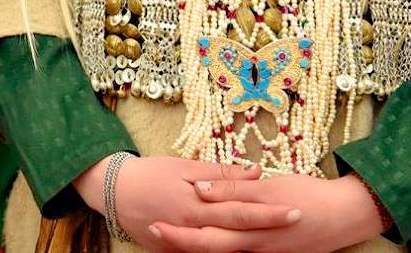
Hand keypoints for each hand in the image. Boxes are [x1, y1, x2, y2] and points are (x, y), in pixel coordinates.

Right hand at [73, 157, 298, 252]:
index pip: (241, 212)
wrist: (112, 192)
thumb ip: (218, 173)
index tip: (296, 209)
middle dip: (269, 230)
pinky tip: (246, 250)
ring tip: (283, 241)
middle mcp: (195, 229)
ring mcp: (187, 246)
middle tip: (298, 223)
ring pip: (226, 251)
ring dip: (253, 246)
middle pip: (239, 235)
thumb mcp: (182, 167)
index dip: (268, 212)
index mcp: (197, 207)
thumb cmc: (148, 174)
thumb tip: (253, 170)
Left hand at [151, 171, 382, 252]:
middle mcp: (255, 248)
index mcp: (251, 230)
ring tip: (174, 241)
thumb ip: (234, 190)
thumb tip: (200, 190)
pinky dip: (223, 250)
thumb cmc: (308, 196)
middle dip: (182, 243)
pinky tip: (211, 243)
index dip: (179, 233)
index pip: (207, 235)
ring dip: (200, 247)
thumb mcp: (270, 189)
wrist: (346, 215)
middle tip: (155, 232)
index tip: (155, 224)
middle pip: (211, 249)